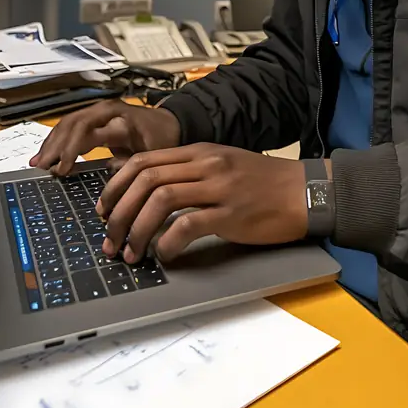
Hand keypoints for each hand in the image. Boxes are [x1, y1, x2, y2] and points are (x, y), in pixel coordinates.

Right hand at [29, 100, 180, 174]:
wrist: (170, 122)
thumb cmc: (161, 143)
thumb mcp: (150, 158)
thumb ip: (127, 167)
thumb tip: (107, 183)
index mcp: (122, 122)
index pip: (88, 131)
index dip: (71, 150)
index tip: (61, 170)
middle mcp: (109, 111)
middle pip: (74, 124)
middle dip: (56, 146)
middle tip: (42, 167)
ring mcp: (101, 109)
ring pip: (69, 121)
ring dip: (52, 141)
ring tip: (38, 162)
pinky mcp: (96, 111)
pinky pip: (72, 121)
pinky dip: (58, 136)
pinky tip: (48, 151)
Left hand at [97, 145, 308, 263]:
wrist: (304, 191)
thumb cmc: (263, 182)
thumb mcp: (222, 164)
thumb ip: (189, 172)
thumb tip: (148, 191)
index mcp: (198, 151)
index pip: (143, 160)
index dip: (115, 185)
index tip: (103, 209)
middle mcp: (205, 164)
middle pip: (145, 179)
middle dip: (119, 211)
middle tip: (110, 239)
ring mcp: (218, 187)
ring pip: (160, 200)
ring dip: (137, 230)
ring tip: (131, 254)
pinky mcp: (232, 213)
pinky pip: (188, 226)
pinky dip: (167, 243)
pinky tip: (164, 255)